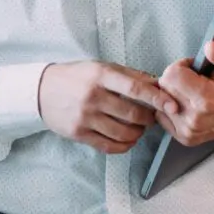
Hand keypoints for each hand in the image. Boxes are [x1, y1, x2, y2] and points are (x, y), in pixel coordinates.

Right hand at [38, 60, 179, 154]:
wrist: (41, 90)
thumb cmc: (76, 77)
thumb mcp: (100, 67)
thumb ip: (130, 76)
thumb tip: (158, 84)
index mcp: (100, 76)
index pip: (135, 89)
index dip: (157, 98)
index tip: (172, 106)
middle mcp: (93, 96)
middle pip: (133, 115)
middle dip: (148, 119)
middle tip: (150, 117)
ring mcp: (85, 117)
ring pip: (124, 133)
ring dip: (138, 133)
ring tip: (138, 128)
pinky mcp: (79, 134)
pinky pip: (109, 146)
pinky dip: (124, 145)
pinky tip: (127, 139)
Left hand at [155, 41, 213, 146]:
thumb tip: (209, 48)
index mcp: (207, 99)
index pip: (172, 75)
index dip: (182, 66)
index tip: (194, 69)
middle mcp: (195, 118)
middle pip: (164, 88)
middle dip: (176, 79)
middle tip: (193, 80)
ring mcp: (189, 131)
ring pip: (161, 102)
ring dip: (173, 94)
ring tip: (191, 93)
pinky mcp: (185, 138)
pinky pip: (162, 116)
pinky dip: (171, 108)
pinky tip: (186, 105)